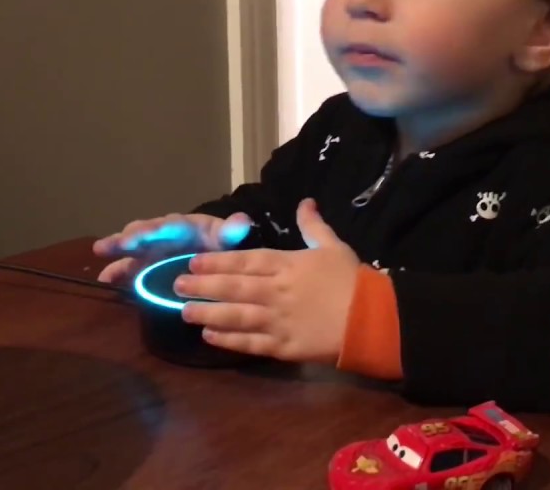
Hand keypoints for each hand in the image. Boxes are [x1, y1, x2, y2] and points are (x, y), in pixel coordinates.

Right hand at [92, 212, 251, 284]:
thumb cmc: (221, 243)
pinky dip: (118, 272)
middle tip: (111, 246)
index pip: (167, 225)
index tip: (140, 236)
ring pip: (133, 250)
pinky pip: (131, 268)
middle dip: (128, 239)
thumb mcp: (229, 237)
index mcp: (184, 226)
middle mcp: (164, 235)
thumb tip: (241, 221)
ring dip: (117, 254)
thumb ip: (232, 231)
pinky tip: (106, 281)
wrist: (219, 256)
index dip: (154, 230)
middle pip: (144, 233)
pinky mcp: (147, 266)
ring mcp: (154, 251)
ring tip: (100, 258)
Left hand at [176, 198, 359, 362]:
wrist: (373, 320)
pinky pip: (250, 343)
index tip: (193, 261)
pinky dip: (228, 340)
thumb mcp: (334, 246)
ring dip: (208, 313)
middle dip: (202, 286)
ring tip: (184, 311)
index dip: (216, 261)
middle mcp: (276, 292)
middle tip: (176, 285)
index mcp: (287, 265)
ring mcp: (278, 321)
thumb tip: (304, 201)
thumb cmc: (353, 280)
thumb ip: (313, 226)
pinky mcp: (284, 347)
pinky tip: (210, 337)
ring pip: (235, 316)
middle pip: (233, 288)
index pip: (244, 261)